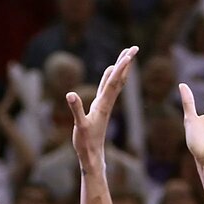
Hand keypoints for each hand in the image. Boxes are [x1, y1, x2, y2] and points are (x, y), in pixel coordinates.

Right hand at [69, 45, 136, 167]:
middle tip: (133, 48)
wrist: (92, 156)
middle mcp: (106, 102)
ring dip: (120, 68)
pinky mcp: (99, 108)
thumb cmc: (86, 143)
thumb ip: (76, 110)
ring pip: (115, 82)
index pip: (113, 82)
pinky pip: (106, 88)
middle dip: (125, 63)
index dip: (121, 67)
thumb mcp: (80, 126)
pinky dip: (110, 77)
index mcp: (102, 104)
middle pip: (118, 79)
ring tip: (125, 55)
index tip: (129, 54)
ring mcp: (103, 105)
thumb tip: (71, 94)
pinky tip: (110, 71)